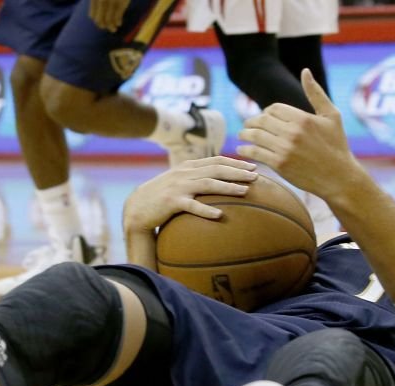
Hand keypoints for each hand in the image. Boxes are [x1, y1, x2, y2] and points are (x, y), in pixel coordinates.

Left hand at [89, 0, 130, 31]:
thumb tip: (93, 17)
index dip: (97, 22)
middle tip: (108, 28)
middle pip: (100, 20)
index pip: (93, 16)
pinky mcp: (120, 4)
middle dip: (103, 26)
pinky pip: (117, 17)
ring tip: (114, 29)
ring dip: (111, 27)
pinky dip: (118, 22)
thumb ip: (97, 2)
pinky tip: (119, 24)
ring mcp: (111, 2)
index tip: (102, 25)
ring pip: (109, 21)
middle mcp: (101, 1)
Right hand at [123, 156, 257, 234]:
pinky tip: (220, 215)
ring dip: (228, 187)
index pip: (216, 160)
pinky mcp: (172, 202)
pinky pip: (192, 206)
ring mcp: (178, 187)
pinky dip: (206, 210)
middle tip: (256, 176)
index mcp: (188, 167)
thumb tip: (219, 181)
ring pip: (208, 184)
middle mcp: (184, 173)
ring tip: (245, 191)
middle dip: (238, 171)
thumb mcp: (179, 183)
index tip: (253, 166)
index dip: (235, 162)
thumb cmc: (161, 198)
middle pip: (216, 169)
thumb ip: (196, 179)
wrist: (137, 208)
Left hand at [237, 69, 355, 198]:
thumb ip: (316, 93)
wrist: (339, 177)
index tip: (264, 118)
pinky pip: (256, 153)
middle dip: (251, 122)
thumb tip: (305, 71)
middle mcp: (293, 132)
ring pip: (256, 135)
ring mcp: (285, 148)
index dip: (266, 112)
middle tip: (247, 125)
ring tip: (242, 135)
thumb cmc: (337, 145)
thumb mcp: (331, 116)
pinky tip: (242, 150)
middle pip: (262, 120)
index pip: (274, 109)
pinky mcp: (279, 164)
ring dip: (245, 134)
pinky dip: (245, 150)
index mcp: (303, 118)